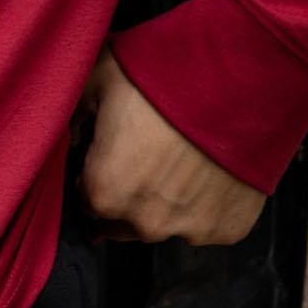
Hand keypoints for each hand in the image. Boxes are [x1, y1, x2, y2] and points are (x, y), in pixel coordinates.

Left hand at [69, 45, 266, 247]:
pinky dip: (205, 202)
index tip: (104, 157)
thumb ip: (74, 115)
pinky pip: (207, 221)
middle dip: (126, 195)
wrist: (237, 82)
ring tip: (177, 160)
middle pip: (123, 220)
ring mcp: (191, 230)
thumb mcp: (98, 79)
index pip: (86, 199)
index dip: (92, 175)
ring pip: (167, 223)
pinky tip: (207, 169)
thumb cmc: (161, 77)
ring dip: (166, 201)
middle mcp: (145, 223)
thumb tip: (70, 138)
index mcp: (105, 191)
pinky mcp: (229, 228)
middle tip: (141, 158)